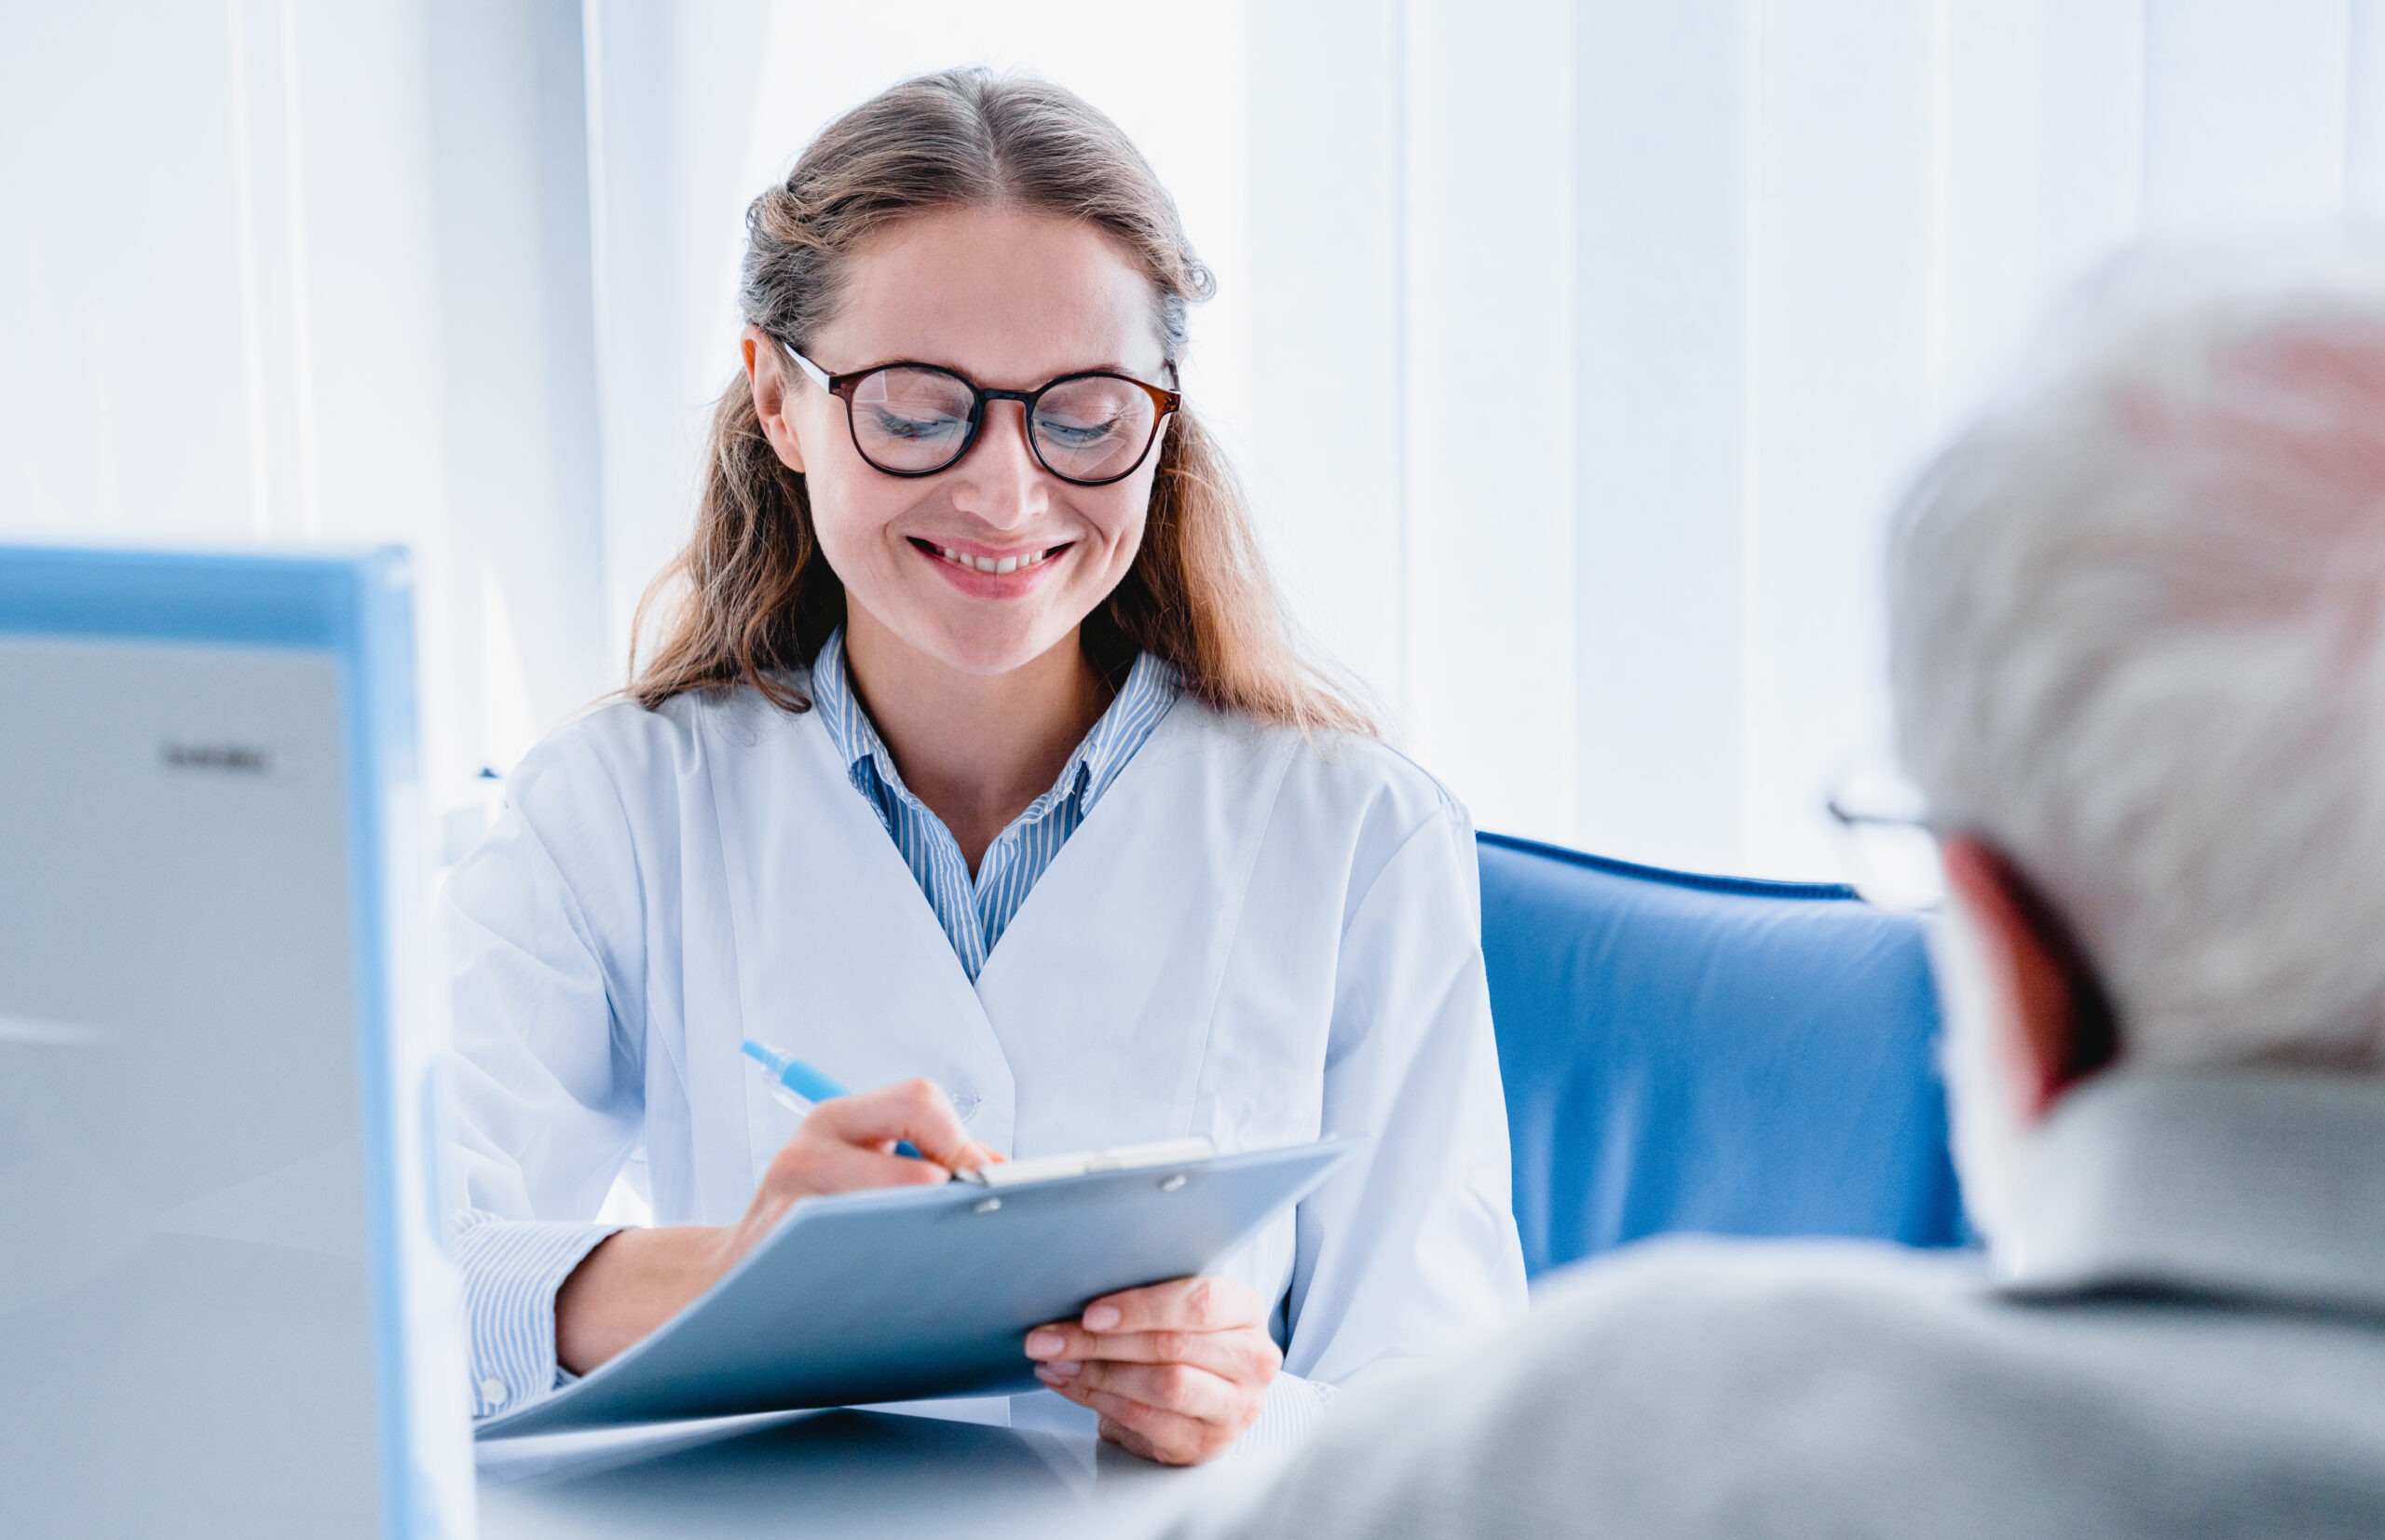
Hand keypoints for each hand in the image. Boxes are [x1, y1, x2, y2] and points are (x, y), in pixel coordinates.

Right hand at [556, 1079, 995, 1374]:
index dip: (965, 1144)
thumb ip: (923, 1156)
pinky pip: (856, 1270)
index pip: (919, 1102)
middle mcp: (806, 1153)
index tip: (993, 1183)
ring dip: (931, 1244)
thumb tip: (1000, 1168)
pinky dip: (893, 1279)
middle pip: (917, 1170)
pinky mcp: (779, 1264)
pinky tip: (908, 1291)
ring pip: (889, 1222)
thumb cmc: (813, 1221)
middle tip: (981, 1230)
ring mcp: (788, 1210)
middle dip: (957, 1203)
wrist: (722, 1281)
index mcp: (834, 1119)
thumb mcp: (854, 1164)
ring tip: (952, 1262)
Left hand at [1023, 1275, 1279, 1464]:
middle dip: (1099, 1342)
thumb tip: (1078, 1285)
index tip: (1092, 1313)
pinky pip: (1145, 1420)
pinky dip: (1098, 1401)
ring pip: (1161, 1386)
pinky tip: (1071, 1384)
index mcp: (1245, 1310)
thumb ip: (1148, 1294)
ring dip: (1096, 1373)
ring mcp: (1233, 1407)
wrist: (1209, 1394)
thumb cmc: (1187, 1337)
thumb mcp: (1180, 1306)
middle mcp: (1250, 1360)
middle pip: (1171, 1346)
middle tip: (1049, 1338)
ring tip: (1055, 1361)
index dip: (1143, 1307)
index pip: (1200, 1303)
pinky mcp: (1205, 1443)